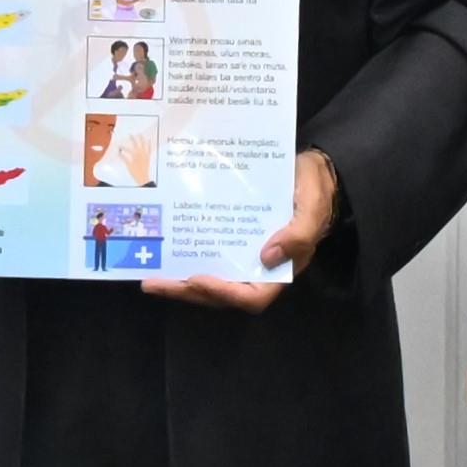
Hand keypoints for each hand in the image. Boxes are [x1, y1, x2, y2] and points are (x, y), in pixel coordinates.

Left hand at [146, 151, 341, 312]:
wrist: (312, 170)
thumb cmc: (315, 189)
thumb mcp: (312, 208)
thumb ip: (299, 234)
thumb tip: (267, 256)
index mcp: (282, 268)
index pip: (253, 296)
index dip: (224, 293)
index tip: (199, 279)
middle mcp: (259, 267)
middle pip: (222, 293)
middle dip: (188, 291)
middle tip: (155, 283)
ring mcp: (244, 255)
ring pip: (211, 278)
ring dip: (181, 282)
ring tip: (150, 278)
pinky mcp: (233, 239)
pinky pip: (209, 255)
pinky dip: (188, 257)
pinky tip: (166, 250)